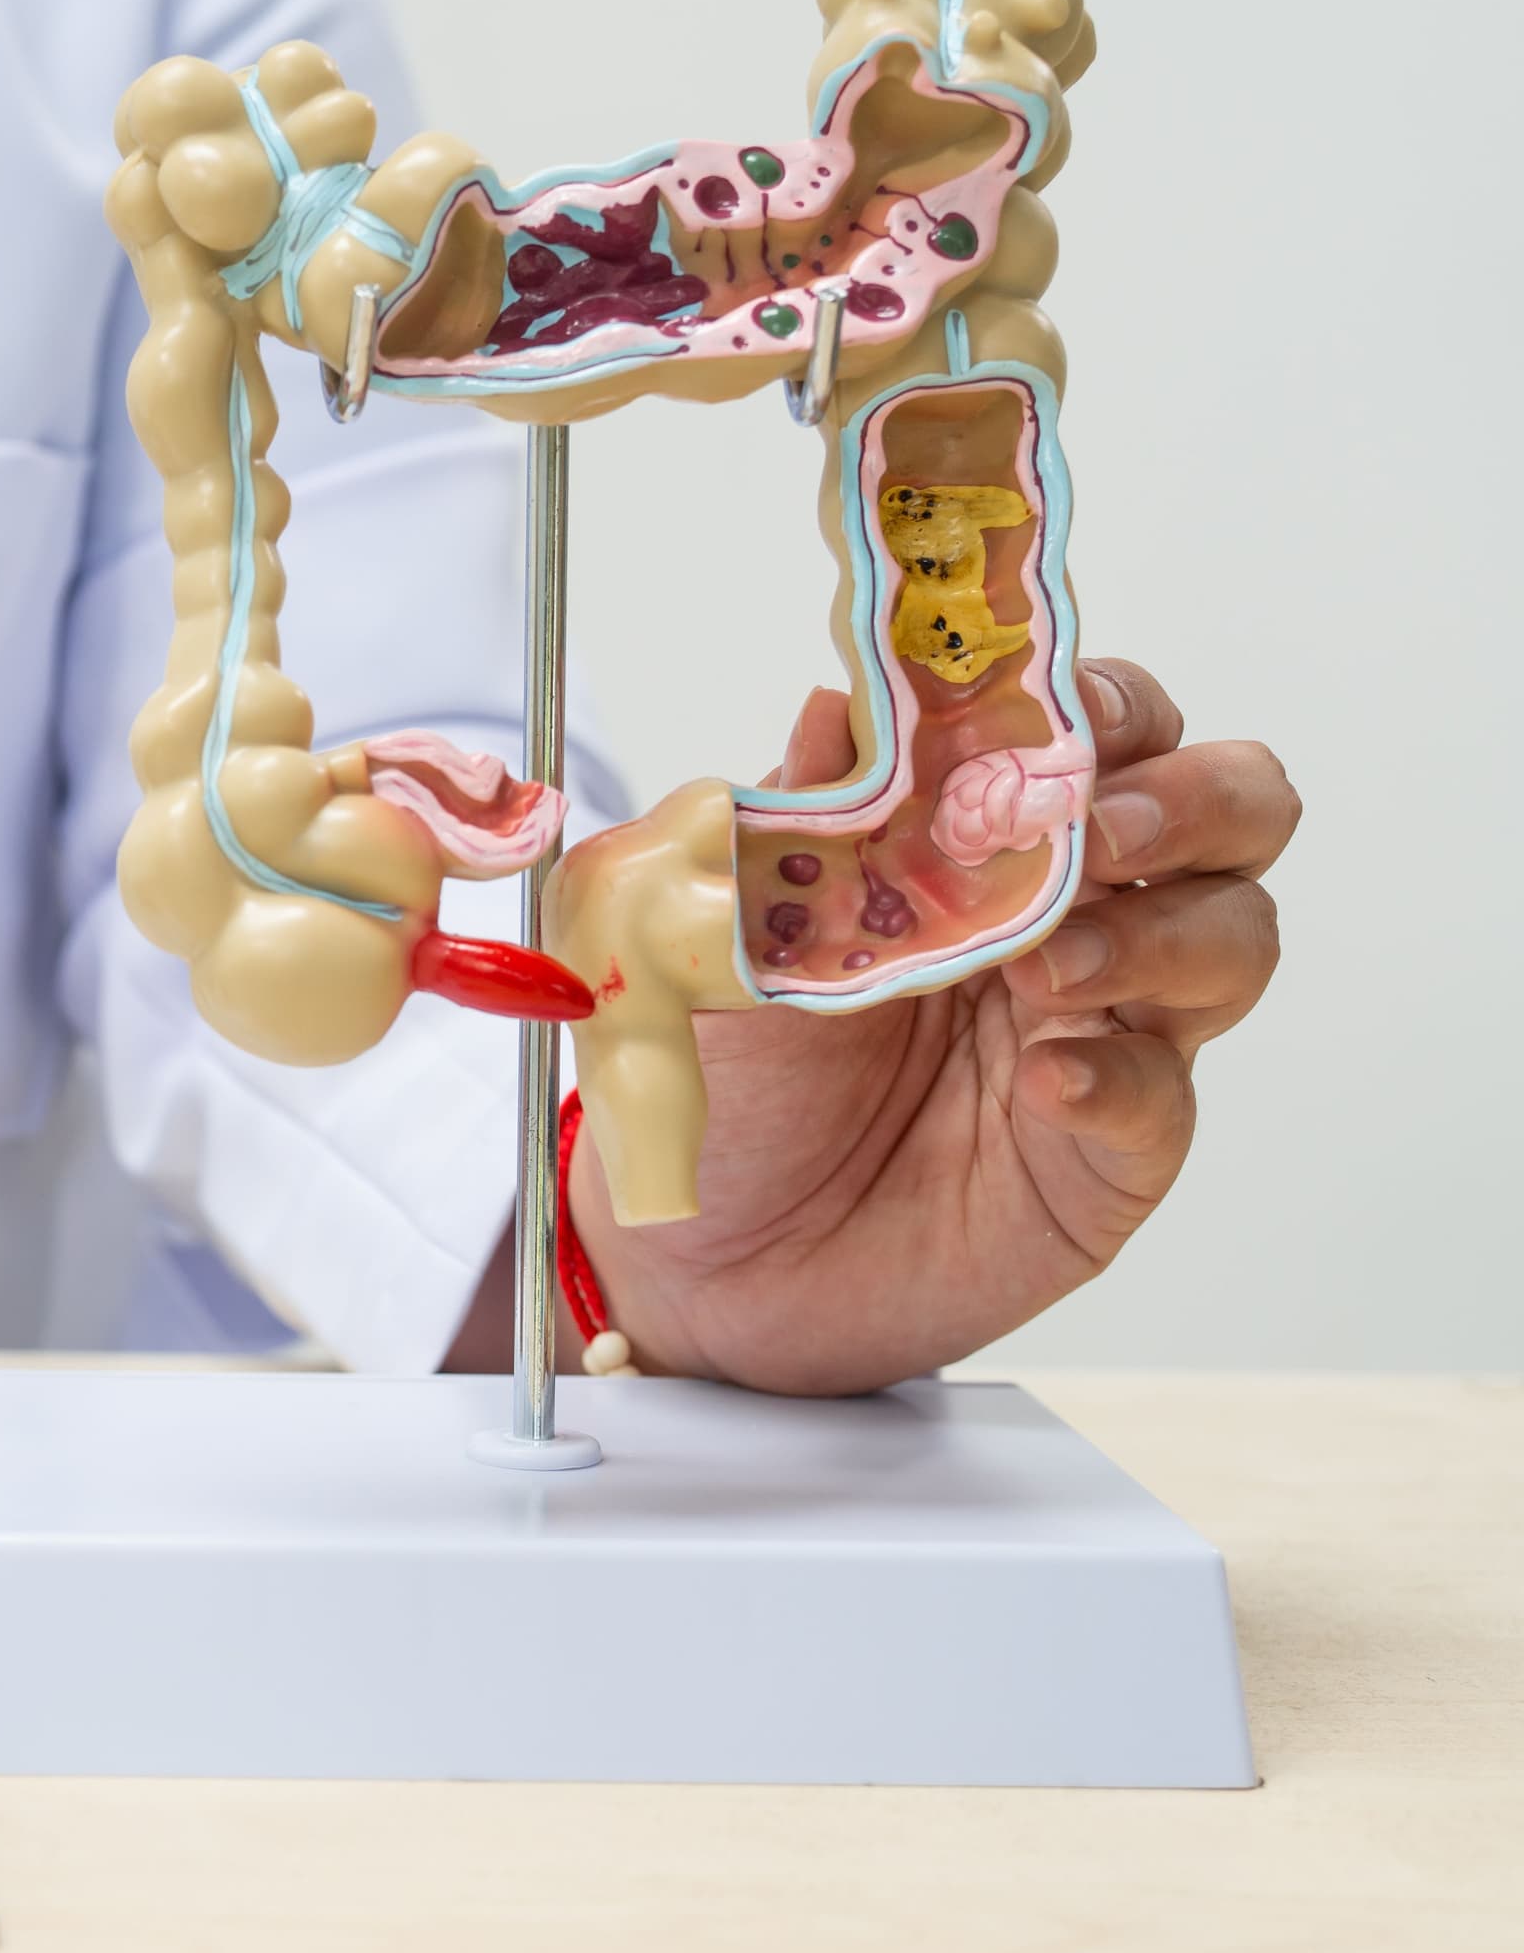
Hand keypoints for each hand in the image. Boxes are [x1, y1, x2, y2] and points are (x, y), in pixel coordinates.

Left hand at [577, 658, 1295, 1390]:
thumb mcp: (747, 938)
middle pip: (1233, 812)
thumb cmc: (749, 1078)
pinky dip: (1121, 1078)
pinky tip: (1051, 1081)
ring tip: (1048, 970)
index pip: (1112, 734)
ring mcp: (1117, 1030)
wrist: (718, 1249)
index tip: (1059, 717)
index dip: (1105, 709)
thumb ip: (802, 825)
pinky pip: (1166, 1097)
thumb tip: (835, 704)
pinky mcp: (1115, 1149)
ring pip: (1234, 939)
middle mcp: (1087, 917)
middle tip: (1100, 834)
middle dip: (1187, 801)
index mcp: (1003, 842)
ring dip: (1157, 933)